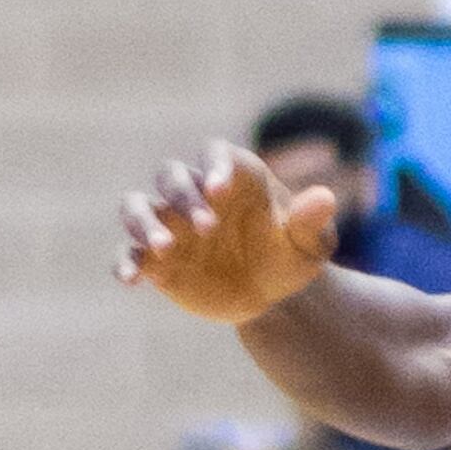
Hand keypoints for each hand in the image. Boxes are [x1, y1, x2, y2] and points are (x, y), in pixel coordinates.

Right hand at [117, 145, 337, 324]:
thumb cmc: (292, 256)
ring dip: (145, 223)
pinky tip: (130, 280)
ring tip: (164, 249)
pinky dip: (125, 263)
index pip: (215, 153)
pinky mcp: (157, 259)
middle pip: (171, 176)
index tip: (220, 191)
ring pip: (138, 206)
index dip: (214, 165)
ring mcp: (171, 224)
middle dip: (183, 197)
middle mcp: (195, 193)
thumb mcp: (312, 244)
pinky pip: (130, 253)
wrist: (274, 296)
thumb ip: (312, 221)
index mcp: (233, 176)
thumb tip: (324, 198)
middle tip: (207, 229)